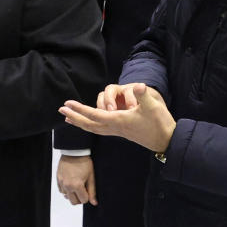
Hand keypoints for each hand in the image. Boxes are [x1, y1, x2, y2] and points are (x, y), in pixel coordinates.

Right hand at [56, 155, 96, 206]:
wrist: (74, 152)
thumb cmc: (84, 163)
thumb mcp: (91, 177)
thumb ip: (92, 191)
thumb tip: (94, 203)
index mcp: (76, 185)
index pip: (83, 200)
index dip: (87, 197)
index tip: (88, 190)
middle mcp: (67, 186)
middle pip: (74, 202)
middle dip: (80, 198)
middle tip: (83, 190)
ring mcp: (61, 182)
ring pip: (67, 197)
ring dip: (72, 194)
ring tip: (76, 186)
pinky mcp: (58, 179)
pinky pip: (61, 190)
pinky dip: (66, 190)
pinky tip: (71, 183)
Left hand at [59, 83, 175, 152]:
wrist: (166, 140)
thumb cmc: (159, 122)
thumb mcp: (153, 106)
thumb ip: (144, 96)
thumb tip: (139, 86)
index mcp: (119, 121)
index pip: (95, 115)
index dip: (80, 109)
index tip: (67, 104)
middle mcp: (114, 127)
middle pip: (89, 124)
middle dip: (74, 117)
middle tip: (60, 110)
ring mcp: (117, 131)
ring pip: (93, 128)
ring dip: (80, 122)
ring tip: (68, 119)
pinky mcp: (120, 132)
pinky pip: (100, 129)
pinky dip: (90, 125)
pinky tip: (88, 123)